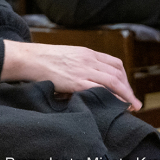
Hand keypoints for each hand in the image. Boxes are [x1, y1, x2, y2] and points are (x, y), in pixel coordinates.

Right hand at [2, 40, 140, 110]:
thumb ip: (79, 63)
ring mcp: (83, 70)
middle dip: (128, 88)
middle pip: (118, 73)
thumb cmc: (42, 59)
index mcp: (86, 52)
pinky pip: (102, 89)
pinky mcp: (77, 81)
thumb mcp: (65, 55)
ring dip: (127, 95)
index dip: (125, 78)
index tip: (126, 89)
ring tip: (131, 106)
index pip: (114, 63)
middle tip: (131, 101)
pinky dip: (113, 97)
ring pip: (115, 81)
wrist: (28, 58)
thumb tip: (87, 78)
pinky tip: (117, 105)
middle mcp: (88, 59)